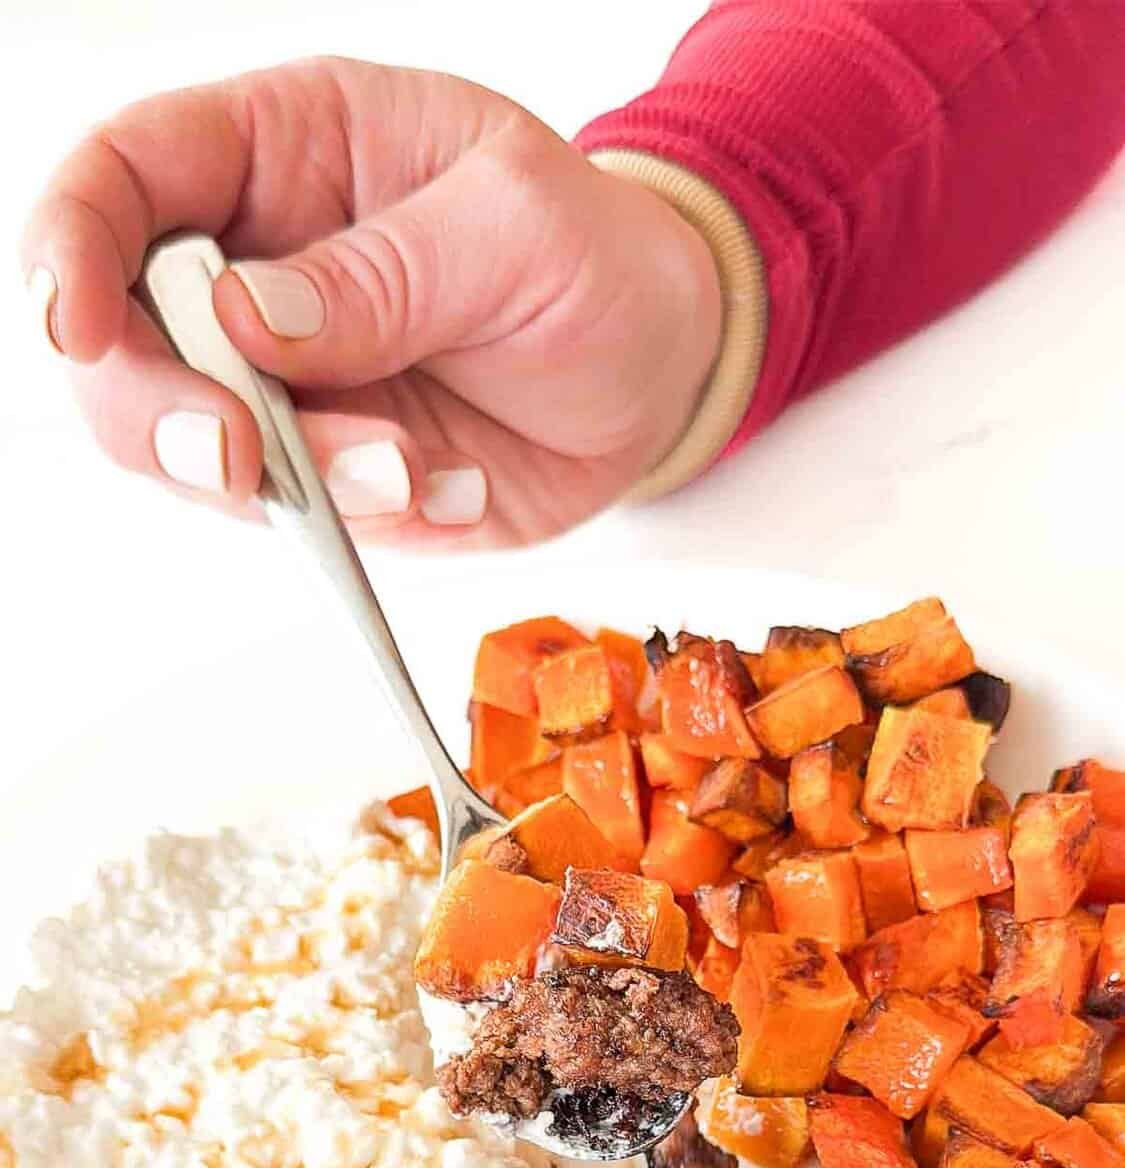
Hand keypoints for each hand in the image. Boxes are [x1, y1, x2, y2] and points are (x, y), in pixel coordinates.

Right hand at [22, 59, 720, 546]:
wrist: (661, 369)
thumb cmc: (594, 258)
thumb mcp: (516, 227)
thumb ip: (386, 270)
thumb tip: (248, 317)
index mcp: (281, 153)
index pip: (121, 180)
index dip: (72, 247)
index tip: (81, 326)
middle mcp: (257, 270)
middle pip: (119, 342)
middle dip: (157, 409)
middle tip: (238, 455)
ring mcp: (283, 382)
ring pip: (193, 449)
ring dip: (283, 481)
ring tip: (406, 464)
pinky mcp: (325, 471)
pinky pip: (294, 517)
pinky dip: (361, 520)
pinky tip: (444, 481)